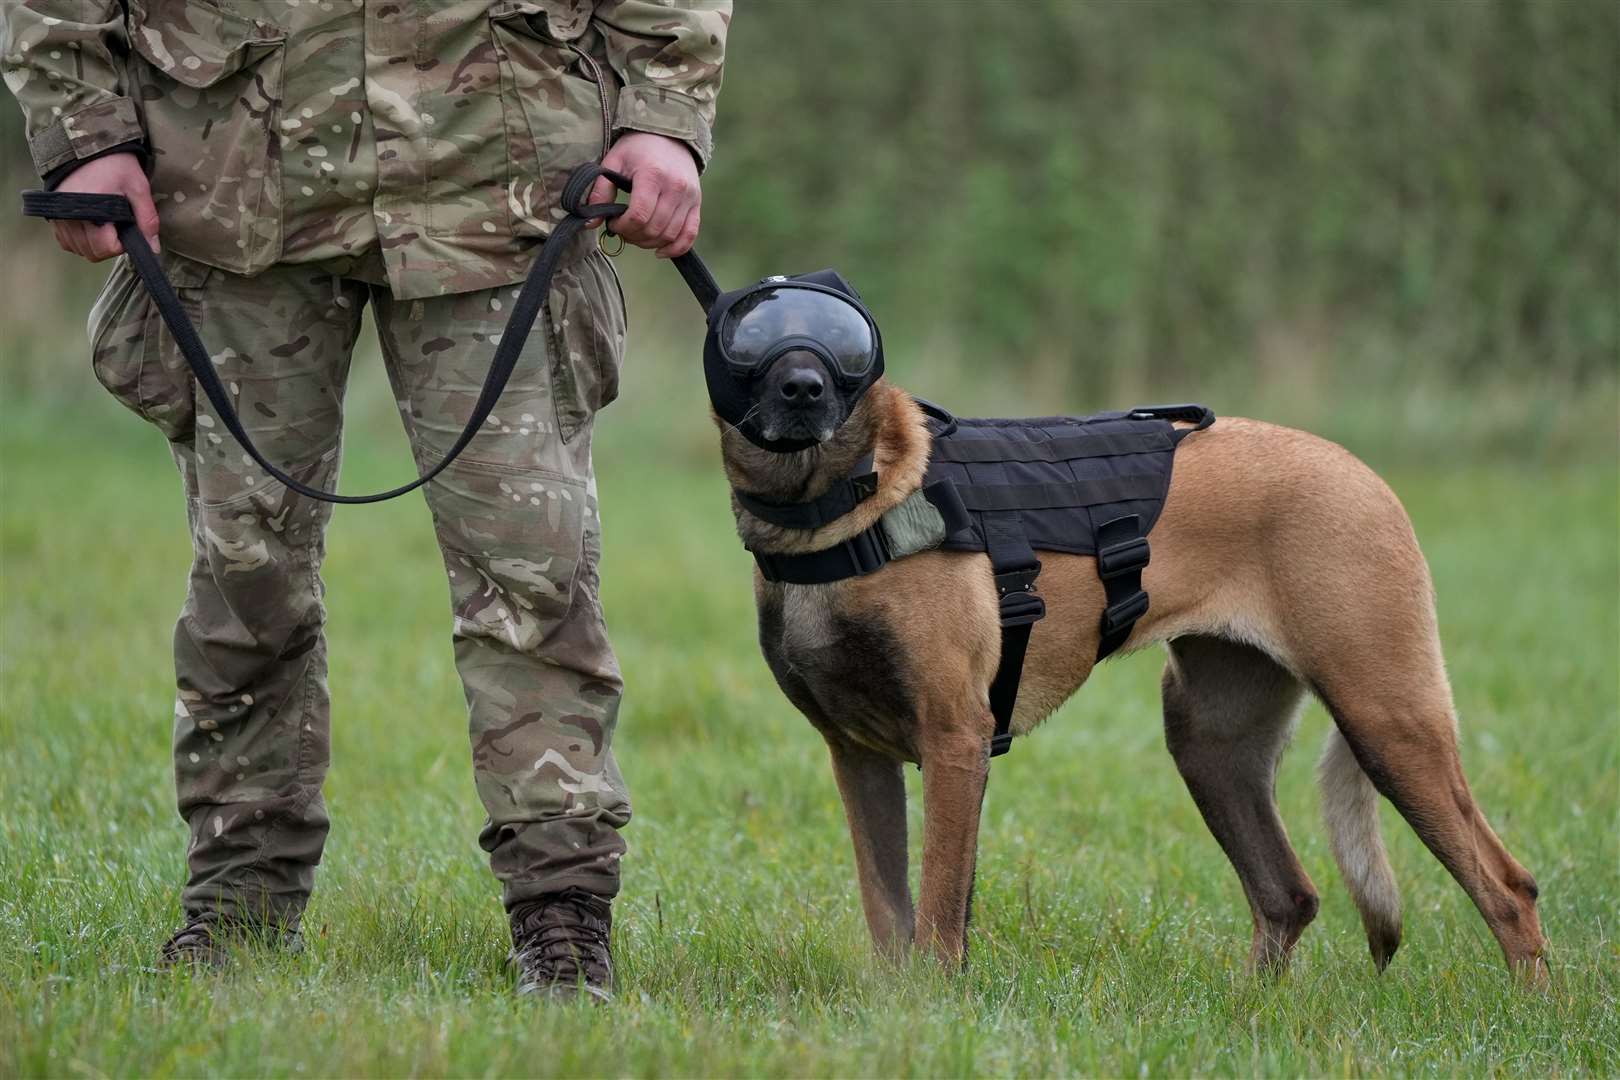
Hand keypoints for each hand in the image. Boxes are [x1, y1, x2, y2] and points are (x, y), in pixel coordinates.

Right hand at [51, 152, 159, 261]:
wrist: (88, 146)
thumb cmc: (115, 165)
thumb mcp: (138, 188)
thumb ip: (147, 220)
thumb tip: (153, 249)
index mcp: (90, 208)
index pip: (105, 247)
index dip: (122, 245)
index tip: (128, 230)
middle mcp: (69, 215)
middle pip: (92, 252)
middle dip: (111, 247)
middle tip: (119, 228)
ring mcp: (59, 217)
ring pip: (79, 249)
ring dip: (96, 245)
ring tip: (107, 225)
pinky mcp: (54, 216)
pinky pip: (67, 242)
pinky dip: (81, 241)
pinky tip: (93, 228)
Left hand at [588, 132, 700, 257]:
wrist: (670, 134)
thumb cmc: (637, 148)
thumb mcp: (613, 161)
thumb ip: (600, 191)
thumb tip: (590, 223)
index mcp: (652, 175)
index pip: (638, 216)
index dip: (622, 227)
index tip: (613, 223)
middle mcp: (675, 187)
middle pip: (653, 229)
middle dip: (633, 236)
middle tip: (623, 229)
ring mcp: (689, 196)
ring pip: (669, 235)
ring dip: (649, 243)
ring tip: (636, 234)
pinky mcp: (696, 203)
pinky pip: (690, 234)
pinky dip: (675, 248)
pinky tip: (659, 251)